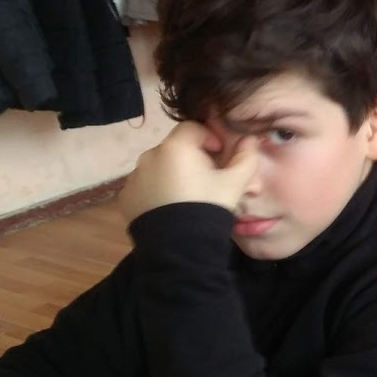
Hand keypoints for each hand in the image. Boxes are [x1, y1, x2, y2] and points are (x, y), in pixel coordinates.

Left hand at [118, 121, 259, 220]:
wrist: (179, 249)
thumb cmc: (208, 208)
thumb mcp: (234, 184)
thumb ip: (246, 157)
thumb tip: (250, 140)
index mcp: (176, 147)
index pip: (193, 128)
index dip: (209, 138)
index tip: (219, 156)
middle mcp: (149, 156)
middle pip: (174, 148)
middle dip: (191, 158)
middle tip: (206, 181)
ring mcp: (134, 177)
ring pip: (158, 167)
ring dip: (172, 174)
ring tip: (186, 198)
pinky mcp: (126, 197)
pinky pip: (144, 186)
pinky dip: (156, 191)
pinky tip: (169, 209)